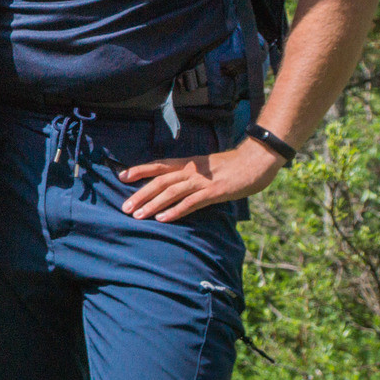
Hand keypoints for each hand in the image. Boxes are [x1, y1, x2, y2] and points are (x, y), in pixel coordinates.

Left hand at [119, 139, 282, 221]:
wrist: (257, 160)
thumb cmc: (233, 166)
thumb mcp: (207, 167)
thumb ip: (191, 175)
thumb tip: (176, 186)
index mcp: (188, 163)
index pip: (159, 165)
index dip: (140, 170)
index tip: (122, 176)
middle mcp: (192, 170)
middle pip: (160, 181)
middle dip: (140, 194)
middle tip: (125, 207)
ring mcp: (202, 181)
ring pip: (171, 192)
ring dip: (153, 204)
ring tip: (138, 215)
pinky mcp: (214, 192)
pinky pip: (191, 203)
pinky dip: (175, 211)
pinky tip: (163, 219)